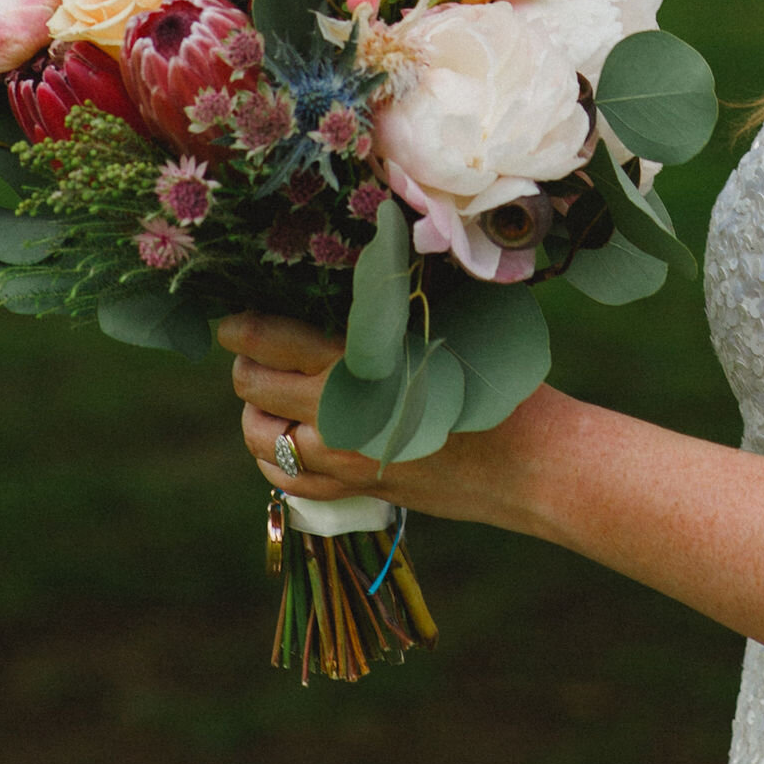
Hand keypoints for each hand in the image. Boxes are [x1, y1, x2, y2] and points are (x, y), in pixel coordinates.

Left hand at [220, 311, 566, 525]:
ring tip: (267, 393)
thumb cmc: (497, 377)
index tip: (233, 316)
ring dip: (256, 412)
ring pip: (261, 439)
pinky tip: (287, 441)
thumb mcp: (449, 324)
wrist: (530, 461)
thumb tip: (354, 271)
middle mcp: (340, 418)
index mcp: (359, 366)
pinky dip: (275, 460)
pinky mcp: (356, 491)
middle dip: (245, 364)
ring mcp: (344, 462)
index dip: (241, 326)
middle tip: (252, 347)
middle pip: (253, 389)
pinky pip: (288, 483)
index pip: (272, 341)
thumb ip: (393, 306)